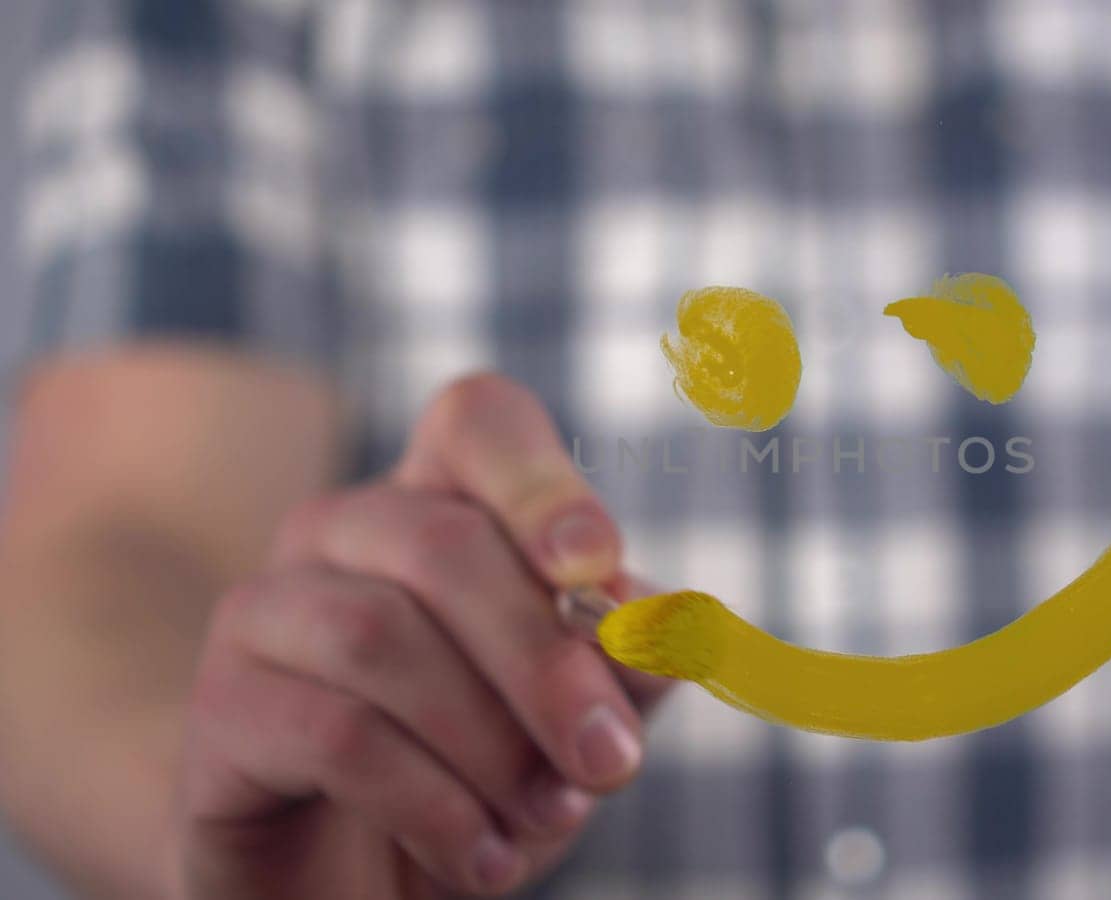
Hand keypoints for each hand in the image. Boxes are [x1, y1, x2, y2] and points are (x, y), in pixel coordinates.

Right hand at [172, 375, 672, 897]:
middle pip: (443, 543)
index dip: (542, 480)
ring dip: (490, 744)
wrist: (345, 881)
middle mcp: (339, 531)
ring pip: (380, 636)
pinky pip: (337, 735)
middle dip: (545, 661)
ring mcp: (265, 611)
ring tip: (545, 821)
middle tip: (612, 762)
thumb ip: (622, 666)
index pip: (478, 422)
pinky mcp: (223, 710)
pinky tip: (481, 862)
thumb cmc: (477, 775)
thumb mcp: (573, 722)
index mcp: (437, 503)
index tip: (598, 563)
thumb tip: (674, 626)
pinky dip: (432, 806)